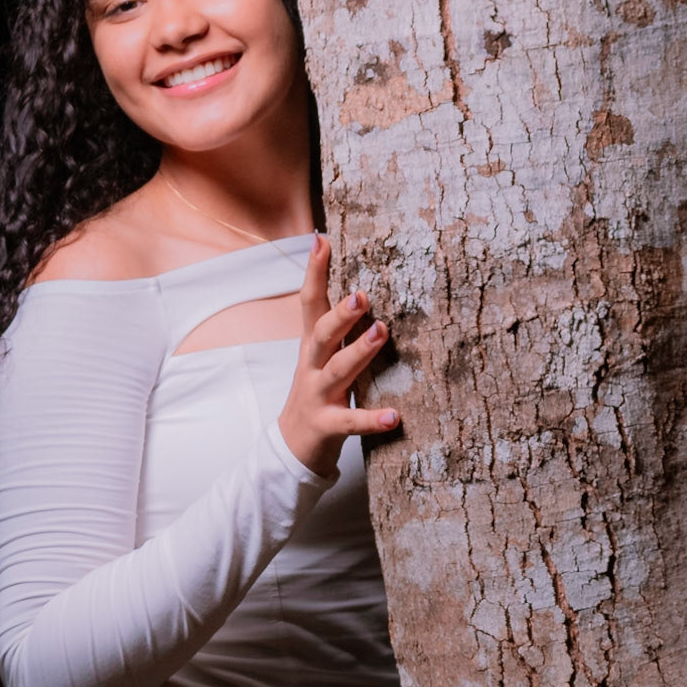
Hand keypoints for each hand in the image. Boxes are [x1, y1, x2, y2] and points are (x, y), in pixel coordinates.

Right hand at [277, 234, 399, 478]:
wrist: (292, 447)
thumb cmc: (318, 394)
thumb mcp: (323, 357)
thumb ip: (339, 328)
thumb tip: (365, 288)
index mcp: (312, 346)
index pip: (310, 304)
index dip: (314, 272)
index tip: (321, 240)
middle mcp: (312, 366)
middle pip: (322, 334)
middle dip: (340, 313)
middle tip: (362, 294)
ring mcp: (318, 396)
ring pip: (338, 370)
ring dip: (359, 350)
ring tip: (381, 332)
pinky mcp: (327, 426)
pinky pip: (351, 422)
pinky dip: (373, 419)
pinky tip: (395, 416)